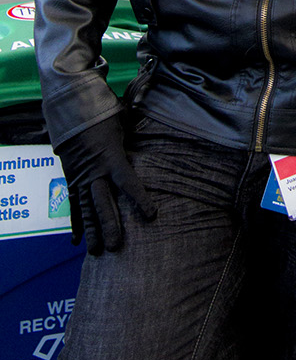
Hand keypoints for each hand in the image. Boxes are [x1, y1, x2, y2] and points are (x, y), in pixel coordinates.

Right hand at [56, 113, 157, 254]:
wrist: (71, 107)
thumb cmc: (103, 112)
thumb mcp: (124, 120)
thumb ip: (137, 134)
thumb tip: (160, 131)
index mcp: (111, 156)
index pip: (127, 181)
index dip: (140, 199)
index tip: (152, 215)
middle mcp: (94, 170)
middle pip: (103, 202)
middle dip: (109, 225)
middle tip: (115, 247)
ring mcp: (80, 176)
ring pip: (86, 208)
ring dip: (91, 231)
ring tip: (96, 252)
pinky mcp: (71, 178)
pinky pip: (73, 203)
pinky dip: (75, 222)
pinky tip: (77, 240)